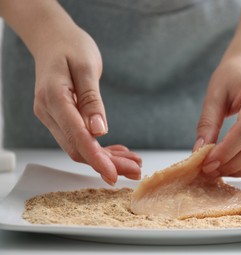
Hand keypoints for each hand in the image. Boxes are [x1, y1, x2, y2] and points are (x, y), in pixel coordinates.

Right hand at [32, 23, 140, 184]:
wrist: (53, 37)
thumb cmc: (70, 46)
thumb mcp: (87, 67)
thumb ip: (91, 100)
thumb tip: (99, 131)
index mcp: (54, 99)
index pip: (77, 138)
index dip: (97, 159)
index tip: (114, 175)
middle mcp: (49, 112)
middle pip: (78, 149)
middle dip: (108, 163)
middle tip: (135, 171)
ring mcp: (53, 116)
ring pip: (80, 147)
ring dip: (107, 158)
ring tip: (133, 164)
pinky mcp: (61, 117)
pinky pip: (80, 138)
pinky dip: (100, 147)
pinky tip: (119, 151)